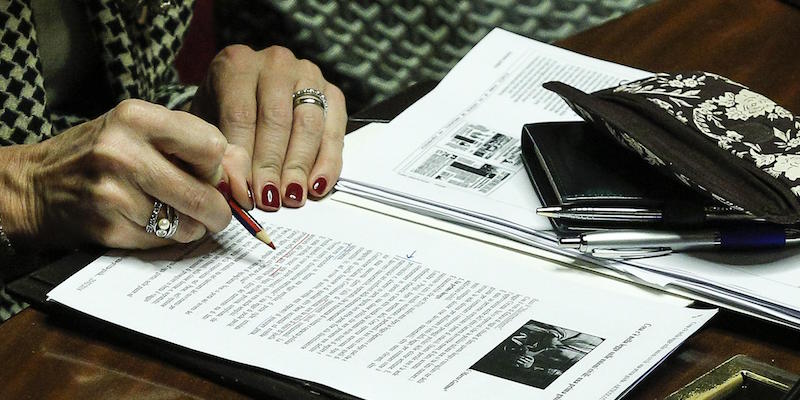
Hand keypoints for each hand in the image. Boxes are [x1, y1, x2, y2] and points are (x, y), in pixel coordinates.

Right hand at [0, 99, 230, 249]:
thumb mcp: (142, 130)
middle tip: (215, 212)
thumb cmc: (102, 152)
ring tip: (177, 215)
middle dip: (217, 210)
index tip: (207, 172)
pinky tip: (151, 224)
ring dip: (193, 227)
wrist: (36, 184)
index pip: (213, 147)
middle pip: (204, 194)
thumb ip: (195, 143)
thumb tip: (243, 180)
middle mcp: (123, 151)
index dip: (216, 166)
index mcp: (137, 117)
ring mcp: (113, 192)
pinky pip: (162, 242)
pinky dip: (167, 238)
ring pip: (187, 224)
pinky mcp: (107, 227)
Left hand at [190, 45, 346, 209]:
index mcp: (236, 64)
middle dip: (272, 166)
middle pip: (276, 120)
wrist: (248, 91)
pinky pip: (334, 130)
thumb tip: (233, 188)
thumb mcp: (208, 124)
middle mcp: (275, 63)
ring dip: (299, 166)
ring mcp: (308, 74)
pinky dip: (327, 162)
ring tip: (291, 197)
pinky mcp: (332, 93)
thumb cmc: (224, 110)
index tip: (242, 192)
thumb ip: (218, 151)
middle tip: (268, 199)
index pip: (240, 115)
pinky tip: (316, 186)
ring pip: (308, 125)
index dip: (242, 158)